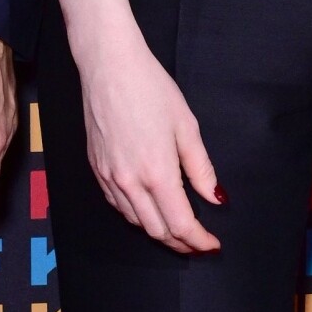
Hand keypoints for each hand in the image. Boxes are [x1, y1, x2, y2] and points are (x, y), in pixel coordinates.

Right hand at [76, 17, 222, 253]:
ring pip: (136, 222)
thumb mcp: (187, 126)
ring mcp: (109, 177)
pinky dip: (137, 216)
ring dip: (159, 232)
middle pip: (157, 231)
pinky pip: (118, 205)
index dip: (199, 241)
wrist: (108, 67)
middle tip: (199, 243)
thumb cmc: (150, 88)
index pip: (181, 224)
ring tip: (178, 231)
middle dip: (181, 243)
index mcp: (157, 173)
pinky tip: (149, 210)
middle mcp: (130, 182)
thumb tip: (215, 197)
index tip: (212, 245)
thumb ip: (201, 169)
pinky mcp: (96, 169)